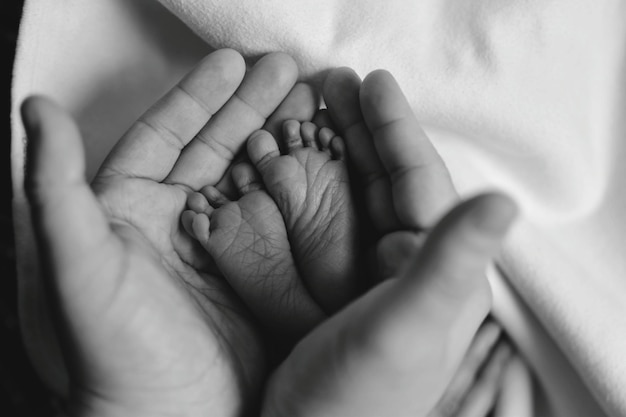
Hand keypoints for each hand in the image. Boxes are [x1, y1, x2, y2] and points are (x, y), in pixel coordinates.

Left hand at [22, 49, 316, 416]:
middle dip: (249, 106)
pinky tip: (319, 164)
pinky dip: (296, 188)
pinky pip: (276, 218)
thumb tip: (36, 106)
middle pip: (215, 148)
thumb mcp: (78, 265)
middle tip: (288, 71)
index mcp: (129, 210)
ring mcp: (218, 244)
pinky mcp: (253, 271)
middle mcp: (174, 222)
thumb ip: (55, 187)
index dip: (199, 96)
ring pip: (248, 178)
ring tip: (311, 106)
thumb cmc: (115, 350)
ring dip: (276, 140)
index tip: (234, 62)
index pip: (166, 136)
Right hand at [260, 69, 517, 416]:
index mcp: (440, 271)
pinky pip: (330, 219)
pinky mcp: (338, 284)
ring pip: (359, 194)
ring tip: (315, 108)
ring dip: (339, 149)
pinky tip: (296, 162)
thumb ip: (451, 262)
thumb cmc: (359, 397)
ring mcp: (372, 274)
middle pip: (388, 179)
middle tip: (336, 82)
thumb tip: (502, 199)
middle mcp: (412, 267)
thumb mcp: (408, 327)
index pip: (420, 182)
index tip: (373, 81)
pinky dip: (315, 184)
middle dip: (364, 129)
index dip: (397, 128)